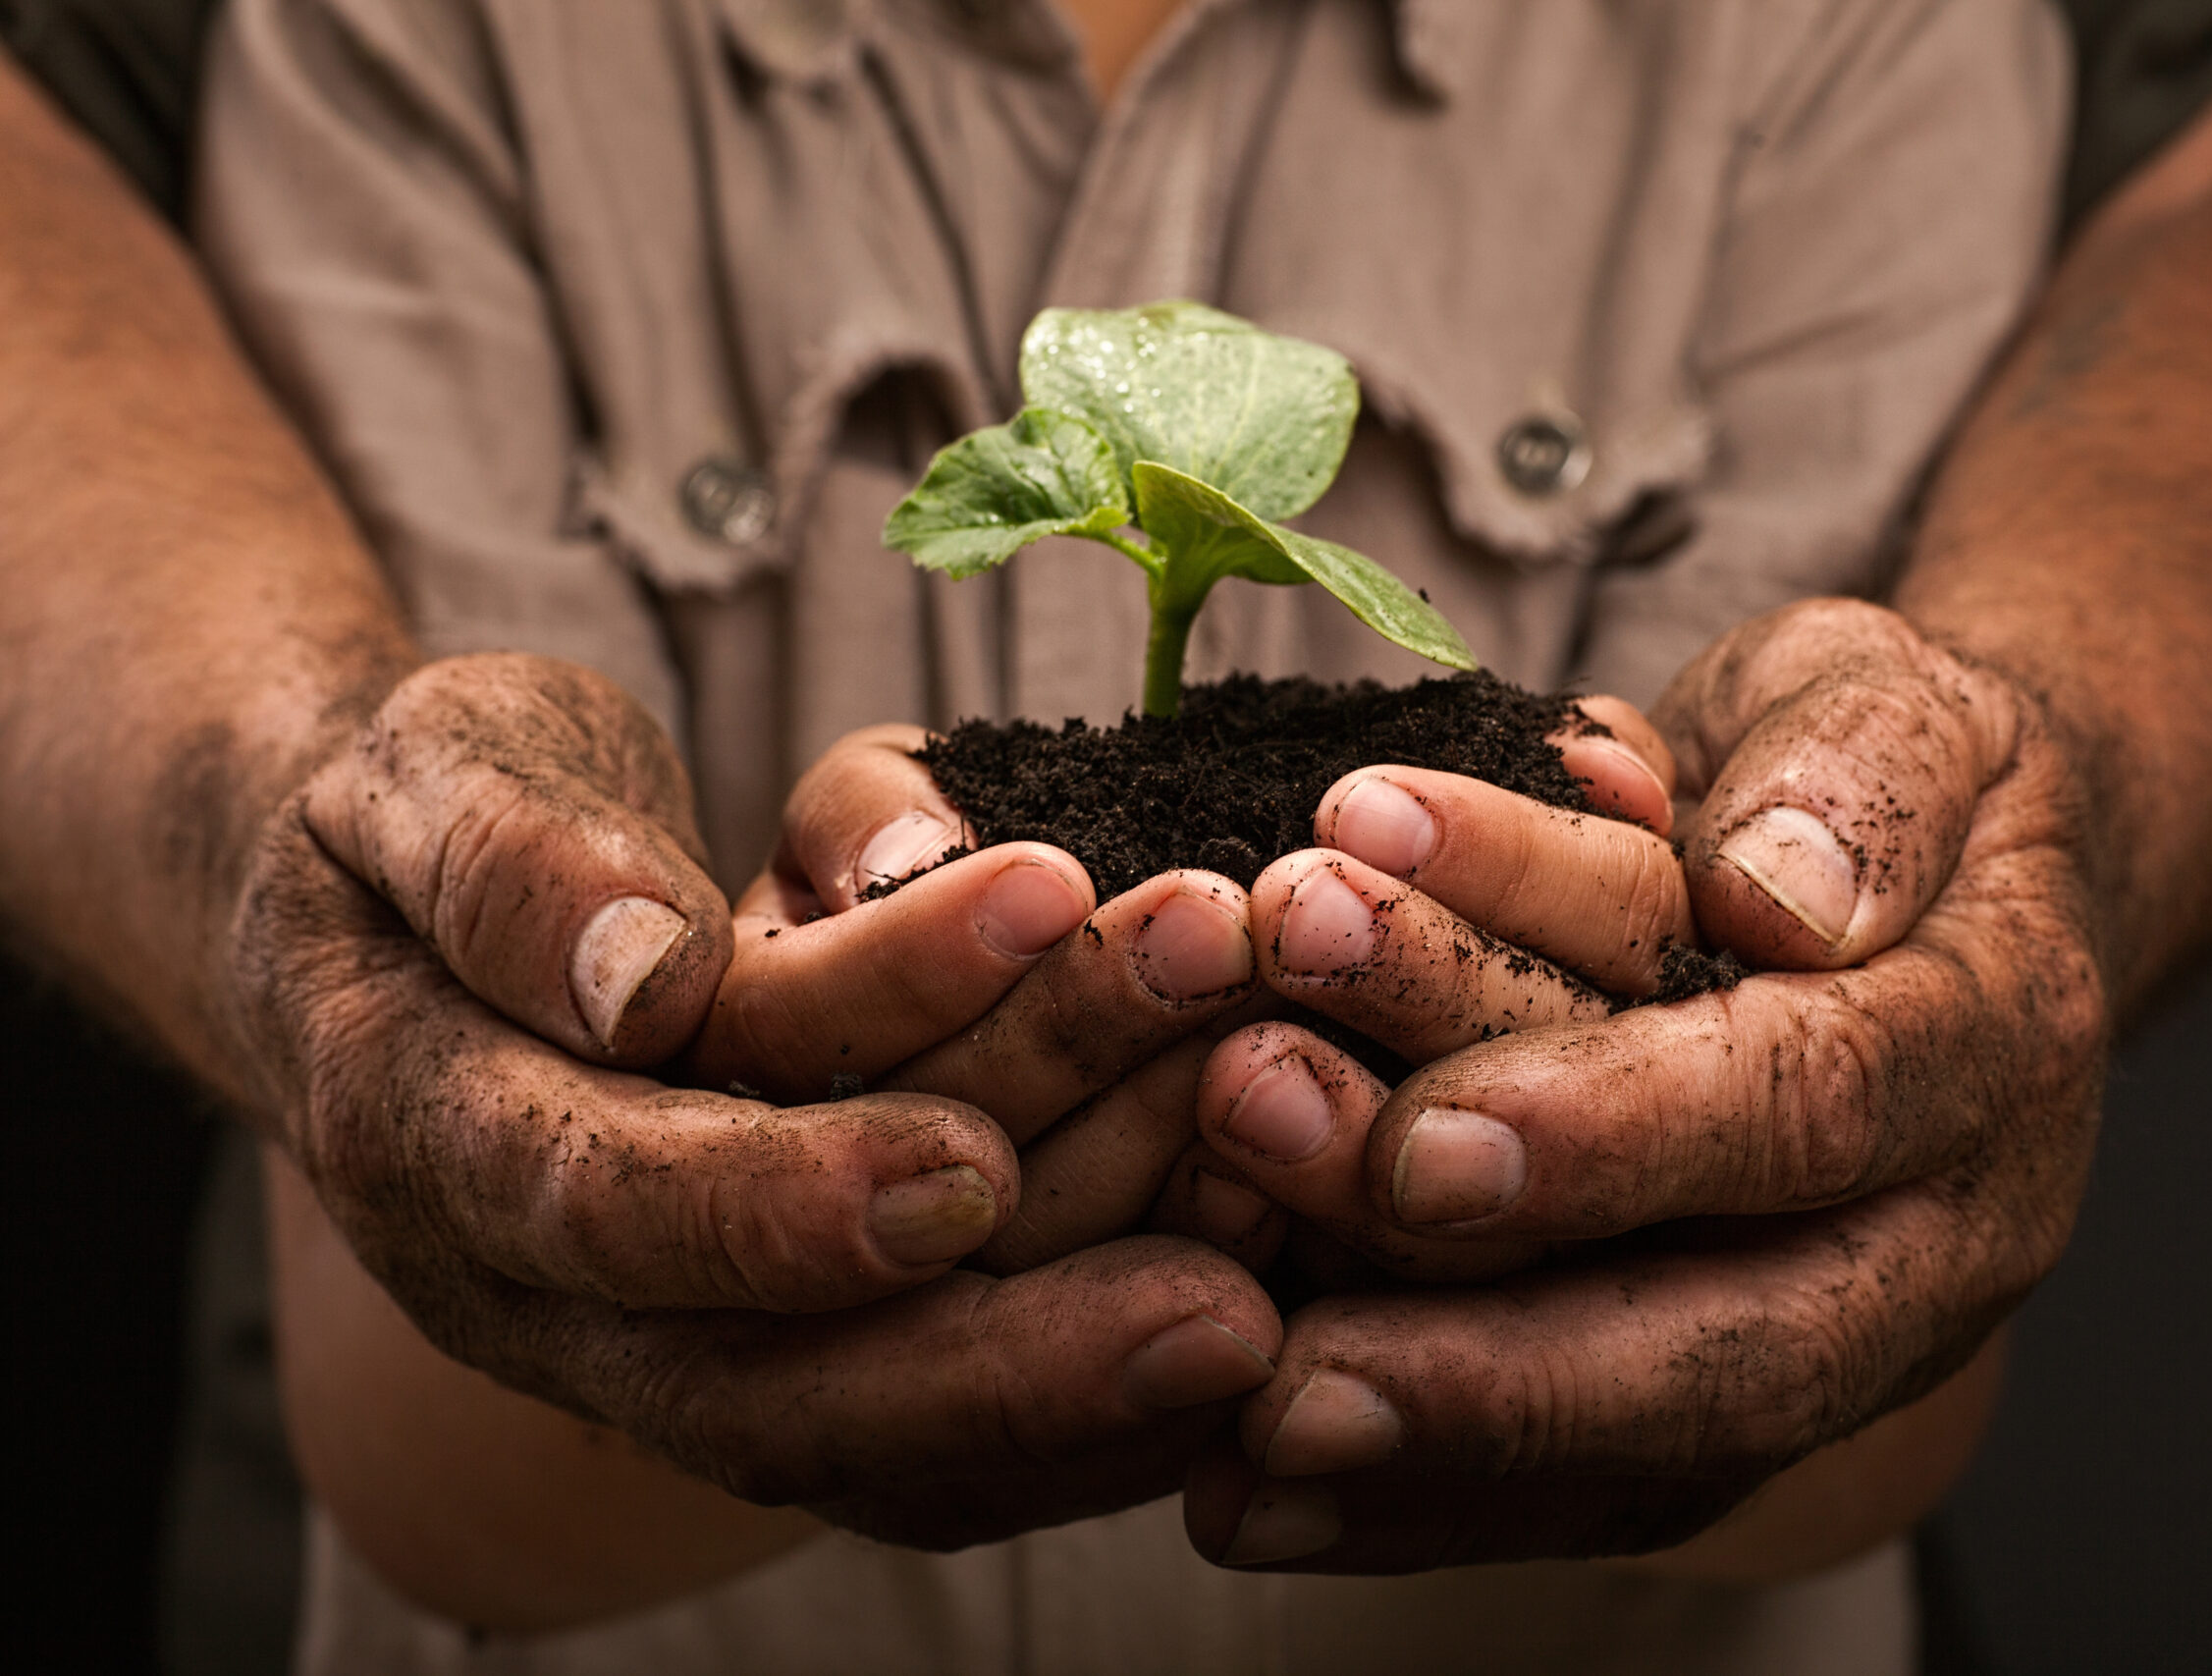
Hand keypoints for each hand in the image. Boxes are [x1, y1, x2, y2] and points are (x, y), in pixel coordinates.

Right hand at [230, 653, 1281, 1543]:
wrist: (439, 919)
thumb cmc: (451, 813)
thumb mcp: (435, 770)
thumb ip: (513, 864)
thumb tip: (643, 983)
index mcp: (433, 1139)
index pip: (604, 1200)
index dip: (781, 1201)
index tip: (971, 1159)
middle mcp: (550, 1294)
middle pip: (773, 1381)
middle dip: (1006, 1346)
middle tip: (1226, 1299)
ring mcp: (667, 1345)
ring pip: (884, 1419)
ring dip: (1093, 1346)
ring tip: (1284, 1242)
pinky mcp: (782, 1355)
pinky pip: (940, 1437)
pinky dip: (1099, 1396)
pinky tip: (1266, 1313)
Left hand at [1183, 598, 2103, 1567]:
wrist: (1912, 872)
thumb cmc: (1862, 768)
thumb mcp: (1891, 699)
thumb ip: (1856, 779)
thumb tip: (1781, 899)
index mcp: (1991, 1042)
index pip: (1815, 1100)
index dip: (1623, 1131)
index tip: (1425, 1143)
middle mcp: (1940, 1227)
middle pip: (1738, 1344)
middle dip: (1502, 1361)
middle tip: (1290, 1358)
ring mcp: (1849, 1334)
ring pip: (1640, 1431)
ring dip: (1427, 1425)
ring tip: (1234, 1400)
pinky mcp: (1737, 1391)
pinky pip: (1585, 1485)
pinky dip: (1413, 1500)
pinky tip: (1242, 1496)